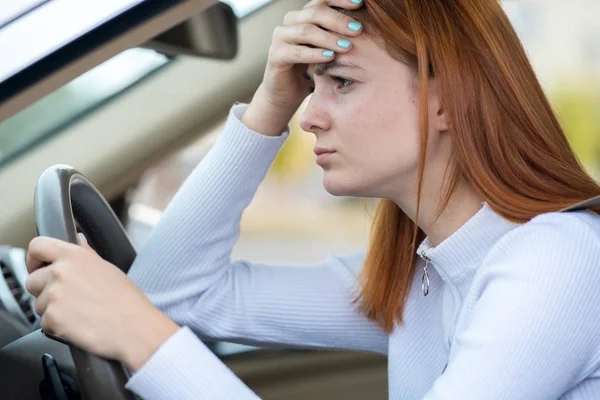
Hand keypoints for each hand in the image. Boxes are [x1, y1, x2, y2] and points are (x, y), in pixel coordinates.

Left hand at [25, 234, 179, 370]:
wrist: (134, 328)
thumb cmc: (127, 301)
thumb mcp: (108, 268)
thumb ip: (86, 254)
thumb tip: (78, 240)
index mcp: (75, 256)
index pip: (37, 246)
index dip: (34, 259)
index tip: (39, 267)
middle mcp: (61, 271)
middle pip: (32, 280)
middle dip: (43, 291)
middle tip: (67, 299)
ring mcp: (54, 295)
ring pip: (38, 304)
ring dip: (52, 310)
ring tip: (78, 313)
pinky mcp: (52, 317)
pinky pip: (44, 323)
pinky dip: (56, 327)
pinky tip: (78, 324)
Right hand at [243, 0, 363, 134]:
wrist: (287, 92)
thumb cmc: (312, 67)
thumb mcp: (328, 48)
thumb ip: (339, 34)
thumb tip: (367, 24)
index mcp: (304, 15)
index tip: (361, 3)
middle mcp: (290, 21)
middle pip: (315, 11)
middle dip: (339, 20)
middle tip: (358, 29)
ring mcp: (280, 37)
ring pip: (306, 30)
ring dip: (329, 38)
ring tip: (346, 46)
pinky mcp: (275, 56)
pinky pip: (296, 51)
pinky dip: (314, 54)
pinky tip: (330, 58)